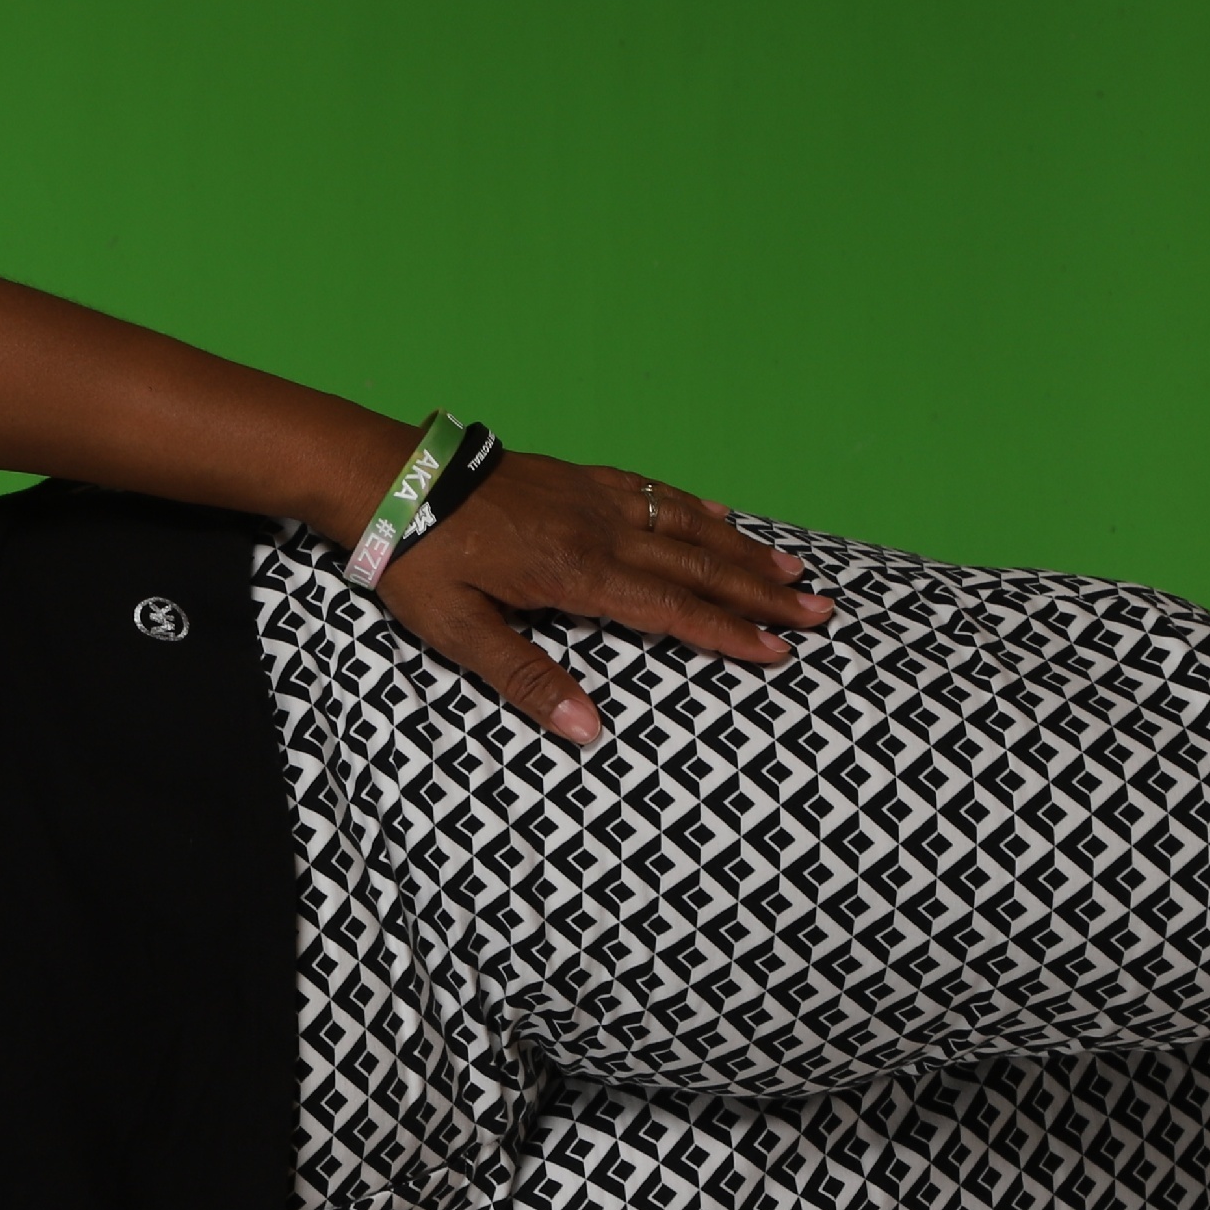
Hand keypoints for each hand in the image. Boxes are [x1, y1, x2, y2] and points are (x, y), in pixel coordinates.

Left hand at [372, 452, 835, 747]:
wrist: (390, 480)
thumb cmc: (419, 561)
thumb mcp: (460, 633)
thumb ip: (528, 680)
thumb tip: (587, 732)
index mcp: (576, 574)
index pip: (670, 611)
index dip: (727, 633)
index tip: (778, 651)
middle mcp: (599, 531)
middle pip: (696, 566)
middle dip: (760, 593)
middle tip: (819, 613)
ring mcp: (592, 498)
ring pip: (686, 525)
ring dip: (742, 550)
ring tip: (792, 570)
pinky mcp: (577, 478)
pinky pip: (653, 491)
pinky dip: (695, 507)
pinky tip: (722, 515)